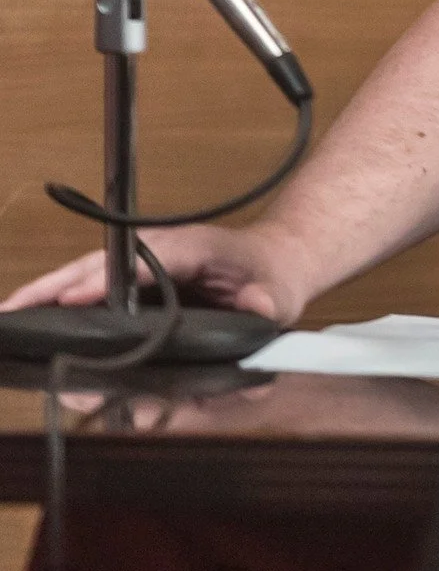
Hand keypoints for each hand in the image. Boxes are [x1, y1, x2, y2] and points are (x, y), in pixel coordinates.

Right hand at [0, 223, 312, 326]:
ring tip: (14, 319)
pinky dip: (61, 300)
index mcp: (194, 248)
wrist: (277, 261)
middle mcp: (161, 250)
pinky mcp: (137, 280)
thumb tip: (256, 307)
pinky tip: (37, 322)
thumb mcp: (280, 293)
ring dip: (50, 295)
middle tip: (15, 312)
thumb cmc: (272, 277)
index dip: (106, 280)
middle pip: (98, 264)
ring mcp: (145, 264)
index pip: (143, 261)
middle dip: (55, 287)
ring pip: (87, 274)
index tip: (73, 298)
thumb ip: (269, 303)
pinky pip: (93, 287)